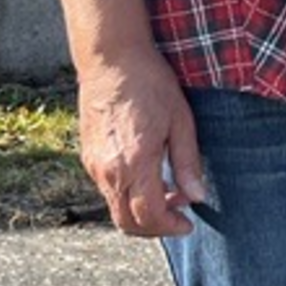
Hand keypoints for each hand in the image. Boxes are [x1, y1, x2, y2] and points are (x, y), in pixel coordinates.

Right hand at [73, 45, 208, 237]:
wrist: (110, 58)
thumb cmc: (149, 83)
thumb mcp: (180, 120)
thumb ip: (187, 162)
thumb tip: (198, 196)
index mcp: (135, 163)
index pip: (149, 216)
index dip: (170, 227)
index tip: (188, 224)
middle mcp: (108, 170)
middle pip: (128, 223)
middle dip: (155, 228)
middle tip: (179, 214)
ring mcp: (94, 165)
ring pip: (115, 209)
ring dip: (141, 212)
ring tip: (169, 191)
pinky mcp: (88, 157)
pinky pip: (107, 190)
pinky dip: (128, 196)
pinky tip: (148, 176)